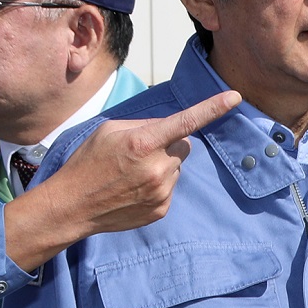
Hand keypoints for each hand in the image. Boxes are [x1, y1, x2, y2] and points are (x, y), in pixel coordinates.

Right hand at [2, 89, 240, 271]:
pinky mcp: (161, 209)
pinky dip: (158, 184)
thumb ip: (145, 125)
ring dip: (163, 165)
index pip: (186, 121)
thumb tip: (170, 128)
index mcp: (143, 143)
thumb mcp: (110, 130)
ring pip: (178, 167)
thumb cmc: (88, 162)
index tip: (235, 97)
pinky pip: (171, 187)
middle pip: (184, 145)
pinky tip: (134, 189)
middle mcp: (157, 168)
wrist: (73, 206)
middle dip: (169, 144)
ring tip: (132, 173)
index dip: (212, 108)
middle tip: (140, 153)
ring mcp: (161, 192)